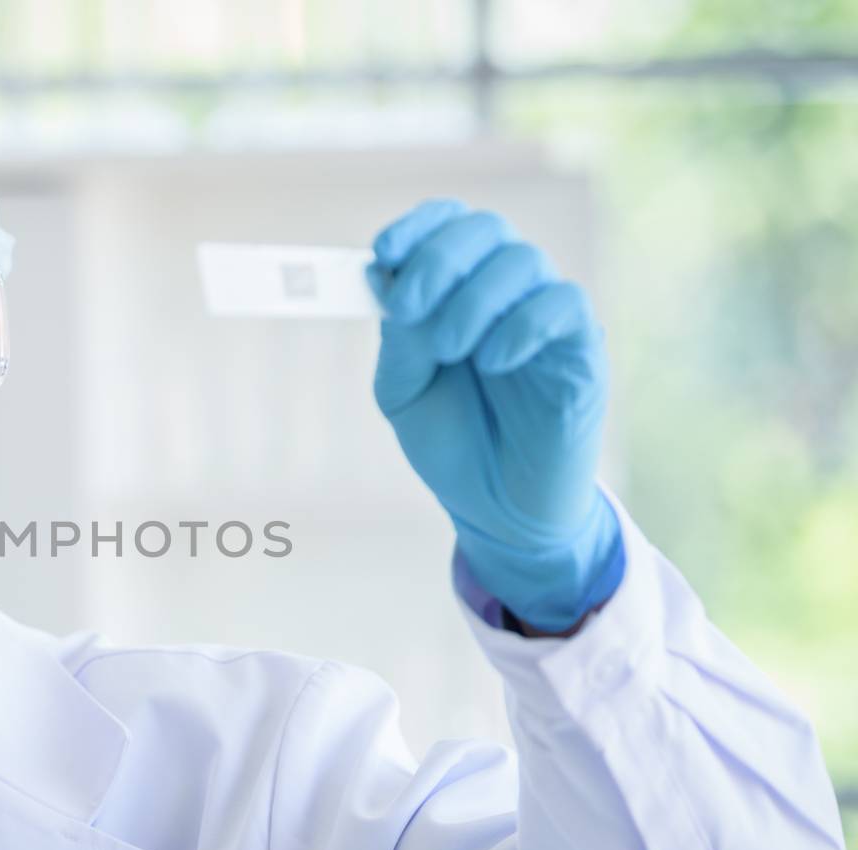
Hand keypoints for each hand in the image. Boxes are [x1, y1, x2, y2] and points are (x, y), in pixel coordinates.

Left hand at [366, 199, 623, 632]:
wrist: (498, 510)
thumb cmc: (452, 444)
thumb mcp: (404, 391)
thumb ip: (398, 336)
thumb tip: (382, 274)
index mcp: (458, 291)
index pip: (449, 225)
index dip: (418, 226)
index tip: (383, 251)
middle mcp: (505, 292)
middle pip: (484, 229)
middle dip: (438, 260)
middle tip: (408, 308)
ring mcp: (546, 316)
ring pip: (522, 260)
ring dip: (473, 299)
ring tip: (450, 351)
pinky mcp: (582, 348)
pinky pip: (563, 303)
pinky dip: (521, 324)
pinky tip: (494, 362)